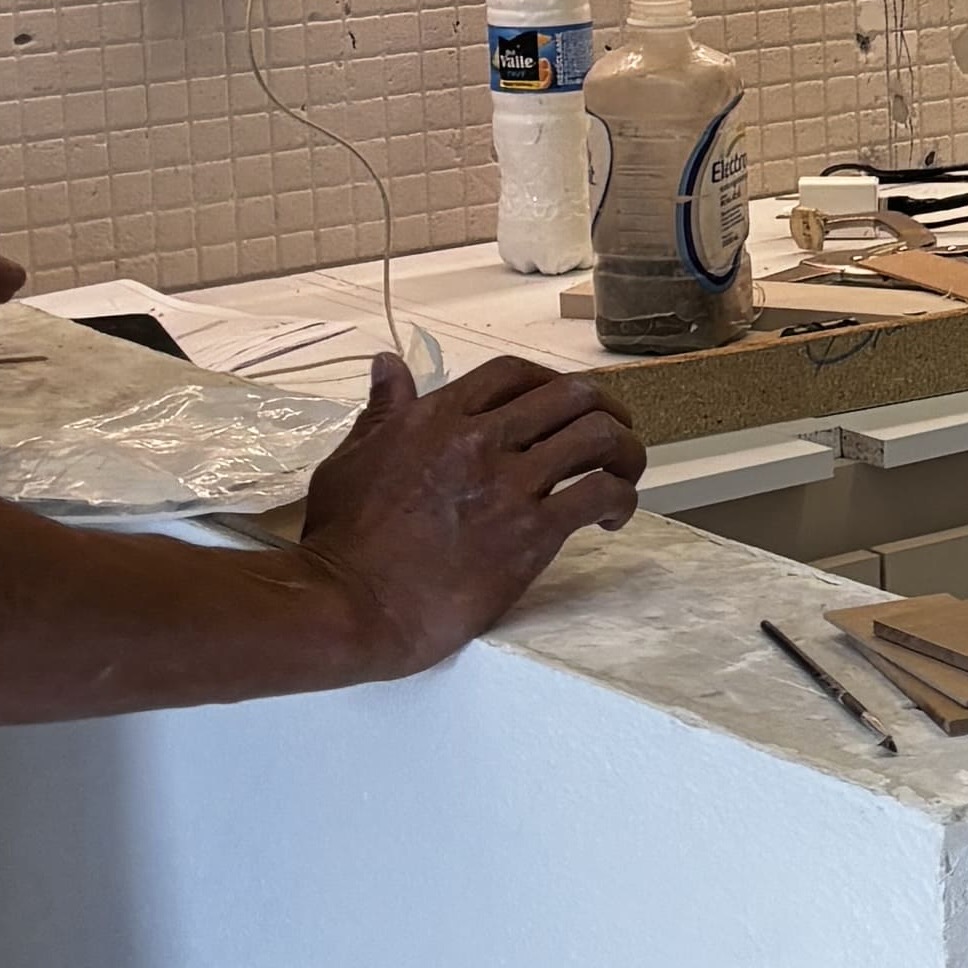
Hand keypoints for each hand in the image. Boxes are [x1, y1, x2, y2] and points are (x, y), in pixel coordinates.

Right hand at [295, 351, 645, 675]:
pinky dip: (620, 499)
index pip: (515, 373)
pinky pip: (602, 494)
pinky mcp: (531, 532)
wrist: (351, 604)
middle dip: (605, 410)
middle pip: (572, 395)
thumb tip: (388, 362)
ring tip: (622, 477)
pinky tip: (611, 519)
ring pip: (599, 437)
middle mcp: (480, 440)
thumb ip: (383, 411)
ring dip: (624, 452)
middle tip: (612, 437)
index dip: (552, 384)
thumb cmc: (342, 538)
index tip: (562, 409)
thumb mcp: (352, 458)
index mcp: (437, 417)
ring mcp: (509, 484)